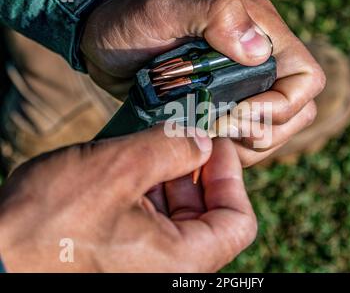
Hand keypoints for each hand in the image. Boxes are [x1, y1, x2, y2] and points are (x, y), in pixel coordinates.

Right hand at [0, 126, 255, 271]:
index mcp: (183, 263)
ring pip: (180, 219)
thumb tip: (202, 142)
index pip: (239, 222)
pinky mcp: (125, 260)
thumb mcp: (119, 169)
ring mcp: (148, 268)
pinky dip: (150, 194)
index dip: (232, 177)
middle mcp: (172, 272)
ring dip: (170, 179)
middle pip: (210, 217)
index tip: (215, 144)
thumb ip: (172, 149)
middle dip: (197, 172)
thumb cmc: (49, 222)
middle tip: (181, 137)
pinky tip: (130, 170)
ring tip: (149, 149)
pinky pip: (153, 226)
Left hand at [81, 0, 325, 166]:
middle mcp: (260, 62)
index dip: (280, 106)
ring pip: (273, 131)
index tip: (235, 114)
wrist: (105, 40)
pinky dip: (229, 150)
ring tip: (207, 138)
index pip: (305, 79)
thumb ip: (217, 16)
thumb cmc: (132, 18)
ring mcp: (242, 88)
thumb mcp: (167, 7)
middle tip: (219, 131)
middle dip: (264, 131)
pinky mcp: (223, 109)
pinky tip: (201, 143)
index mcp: (260, 32)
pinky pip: (244, 140)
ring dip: (246, 145)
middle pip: (295, 112)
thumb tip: (259, 50)